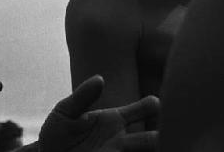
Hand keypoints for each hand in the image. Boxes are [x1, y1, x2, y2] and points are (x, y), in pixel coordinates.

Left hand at [39, 75, 158, 151]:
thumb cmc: (57, 135)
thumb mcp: (65, 112)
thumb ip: (81, 96)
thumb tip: (99, 79)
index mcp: (116, 120)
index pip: (147, 108)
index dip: (153, 105)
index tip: (155, 104)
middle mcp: (123, 140)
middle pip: (155, 136)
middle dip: (165, 134)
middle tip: (166, 132)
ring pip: (151, 151)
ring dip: (159, 148)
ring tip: (161, 146)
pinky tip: (154, 150)